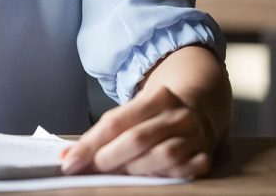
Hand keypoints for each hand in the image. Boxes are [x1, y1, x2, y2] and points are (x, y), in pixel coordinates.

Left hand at [61, 85, 215, 178]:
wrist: (199, 108)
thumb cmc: (155, 114)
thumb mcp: (132, 112)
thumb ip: (103, 132)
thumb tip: (69, 156)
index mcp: (157, 97)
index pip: (116, 121)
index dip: (91, 144)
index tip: (71, 162)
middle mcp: (178, 115)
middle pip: (138, 138)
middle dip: (110, 158)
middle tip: (93, 169)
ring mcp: (195, 136)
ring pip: (163, 156)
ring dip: (135, 169)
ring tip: (120, 174)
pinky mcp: (205, 156)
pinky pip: (185, 170)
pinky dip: (165, 176)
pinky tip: (150, 177)